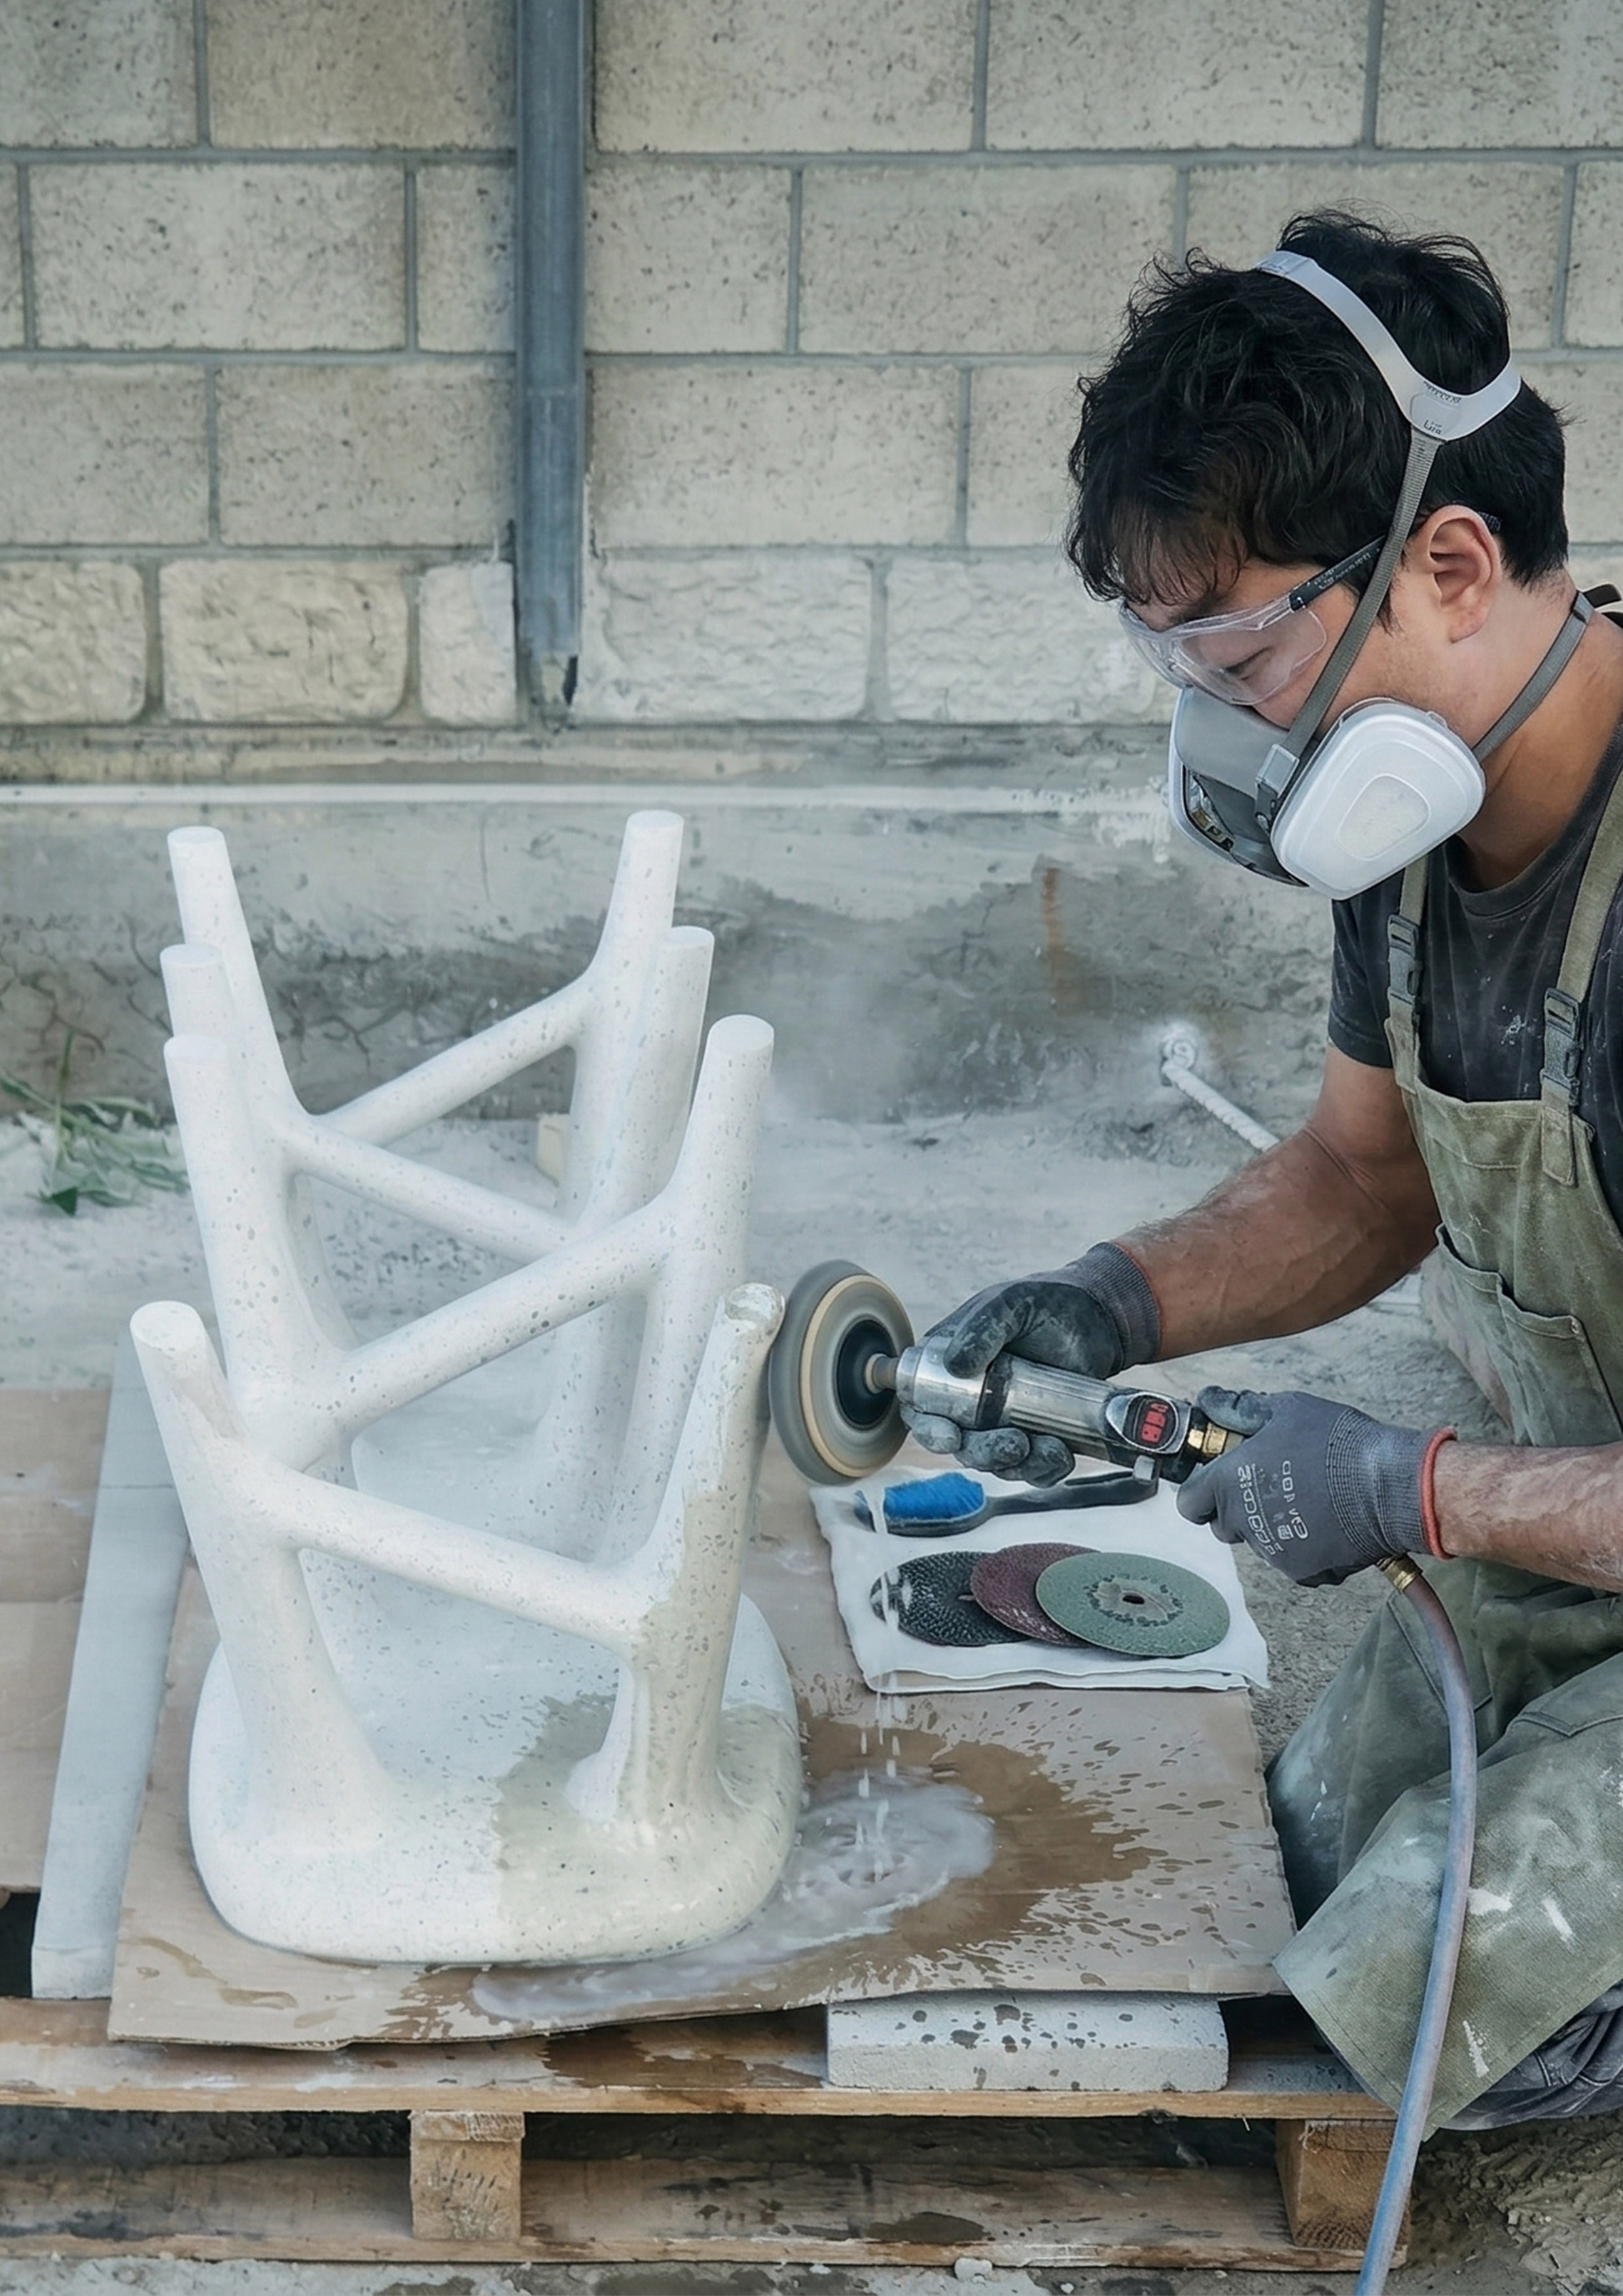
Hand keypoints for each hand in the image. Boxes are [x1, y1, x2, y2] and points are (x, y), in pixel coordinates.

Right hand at [903, 1242, 1159, 1486]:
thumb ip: (982, 1328)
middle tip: (1012, 1444)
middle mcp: (970, 1403)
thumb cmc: (1042, 1303)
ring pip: (997, 1462)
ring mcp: (1003, 1423)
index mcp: (949, 1370)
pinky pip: (1033, 1467)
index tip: (950, 1437)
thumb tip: (955, 1364)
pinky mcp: (1036, 1437)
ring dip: (1017, 1465)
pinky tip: (1061, 1453)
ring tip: (1050, 1448)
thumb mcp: (1009, 1304)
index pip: (923, 1408)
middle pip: (961, 1445)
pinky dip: (1045, 1469)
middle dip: (983, 1453)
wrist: (1095, 1318)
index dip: (929, 1429)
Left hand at [1175, 1386, 1441, 1586]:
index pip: (1189, 1502)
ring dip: (1272, 1525)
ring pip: (1260, 1541)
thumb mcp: (1286, 1409)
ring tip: (1307, 1498)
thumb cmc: (1336, 1442)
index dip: (1200, 1492)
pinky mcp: (1303, 1570)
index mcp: (1230, 1483)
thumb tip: (1211, 1401)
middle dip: (1237, 1509)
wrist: (1388, 1485)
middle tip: (1268, 1484)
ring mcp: (1273, 1550)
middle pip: (1223, 1524)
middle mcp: (1244, 1522)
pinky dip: (1303, 1544)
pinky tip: (1325, 1520)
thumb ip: (1240, 1408)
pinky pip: (1292, 1558)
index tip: (1216, 1481)